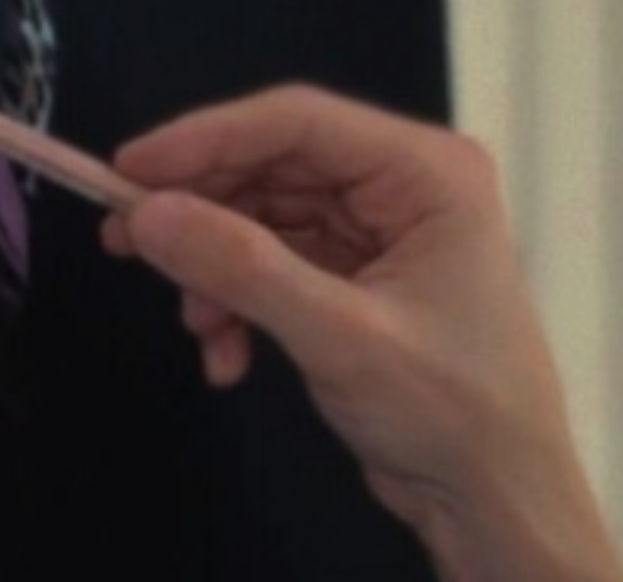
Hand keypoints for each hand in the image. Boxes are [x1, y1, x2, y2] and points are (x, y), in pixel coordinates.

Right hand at [100, 86, 622, 581]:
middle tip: (126, 240)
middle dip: (203, 212)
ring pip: (264, 219)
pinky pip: (274, 265)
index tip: (128, 169)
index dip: (205, 139)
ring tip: (196, 325)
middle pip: (272, 168)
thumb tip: (147, 216)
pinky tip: (226, 354)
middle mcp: (403, 185)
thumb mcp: (341, 336)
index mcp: (426, 171)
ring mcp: (378, 232)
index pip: (297, 123)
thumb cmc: (452, 412)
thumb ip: (242, 269)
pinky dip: (239, 303)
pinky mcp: (355, 277)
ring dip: (218, 271)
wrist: (497, 499)